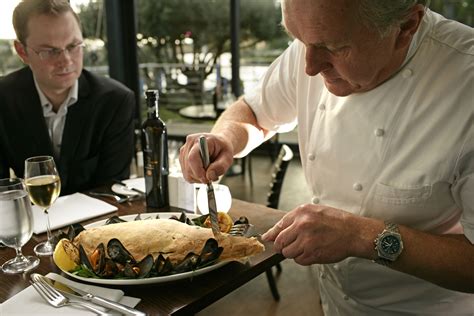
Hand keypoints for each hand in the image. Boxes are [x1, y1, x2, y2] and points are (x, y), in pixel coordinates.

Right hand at [179, 133, 233, 182]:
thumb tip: (209, 176)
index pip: (193, 157)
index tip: (207, 179)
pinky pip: (186, 173)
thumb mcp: (228, 157)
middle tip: (211, 177)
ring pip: (186, 172)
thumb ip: (220, 166)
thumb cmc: (223, 148)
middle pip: (188, 167)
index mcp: (201, 140)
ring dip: (197, 178)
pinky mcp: (182, 158)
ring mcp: (184, 151)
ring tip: (208, 172)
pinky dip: (194, 177)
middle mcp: (189, 144)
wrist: (219, 143)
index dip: (198, 171)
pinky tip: (202, 171)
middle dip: (200, 177)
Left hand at [262, 203, 376, 264]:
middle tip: (288, 247)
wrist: (354, 232)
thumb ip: (295, 220)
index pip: (279, 225)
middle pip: (280, 242)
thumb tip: (276, 232)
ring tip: (306, 247)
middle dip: (281, 246)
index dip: (271, 234)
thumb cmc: (336, 221)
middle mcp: (302, 225)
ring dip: (294, 253)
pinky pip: (299, 260)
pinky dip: (303, 259)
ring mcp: (306, 240)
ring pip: (288, 253)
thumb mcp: (314, 212)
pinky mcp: (312, 253)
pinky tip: (312, 252)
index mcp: (301, 213)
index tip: (266, 238)